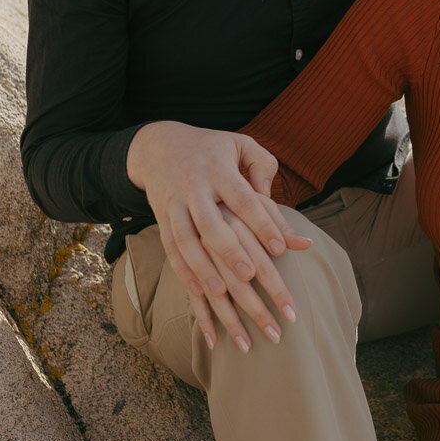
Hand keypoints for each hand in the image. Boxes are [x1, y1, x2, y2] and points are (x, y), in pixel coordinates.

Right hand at [126, 121, 310, 351]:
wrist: (158, 145)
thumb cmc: (213, 149)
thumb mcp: (241, 146)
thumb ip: (264, 169)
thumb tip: (273, 195)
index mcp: (219, 170)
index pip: (243, 199)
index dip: (262, 223)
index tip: (281, 249)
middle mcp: (194, 188)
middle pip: (211, 224)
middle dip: (230, 251)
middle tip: (251, 276)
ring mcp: (174, 206)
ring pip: (186, 242)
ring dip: (202, 270)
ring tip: (222, 295)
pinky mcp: (162, 221)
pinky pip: (170, 251)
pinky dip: (183, 274)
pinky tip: (198, 294)